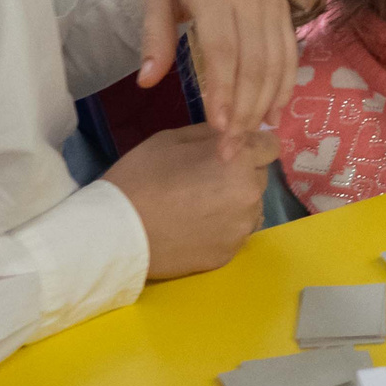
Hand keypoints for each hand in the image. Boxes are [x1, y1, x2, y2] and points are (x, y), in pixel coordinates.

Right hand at [102, 125, 276, 278]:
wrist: (115, 233)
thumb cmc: (139, 178)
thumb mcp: (171, 140)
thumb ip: (211, 134)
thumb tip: (234, 132)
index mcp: (238, 160)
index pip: (270, 146)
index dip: (252, 145)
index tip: (231, 151)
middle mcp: (250, 194)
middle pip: (259, 177)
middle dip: (240, 174)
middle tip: (203, 180)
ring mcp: (242, 227)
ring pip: (250, 207)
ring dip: (234, 203)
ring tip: (197, 206)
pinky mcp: (230, 253)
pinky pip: (235, 233)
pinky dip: (222, 229)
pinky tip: (193, 227)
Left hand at [140, 0, 298, 157]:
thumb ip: (154, 36)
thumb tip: (147, 83)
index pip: (223, 50)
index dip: (224, 91)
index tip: (219, 126)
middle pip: (254, 62)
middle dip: (246, 109)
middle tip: (232, 147)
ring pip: (277, 60)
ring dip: (267, 101)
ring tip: (252, 135)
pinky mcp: (282, 3)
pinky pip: (290, 49)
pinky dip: (286, 81)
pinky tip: (276, 108)